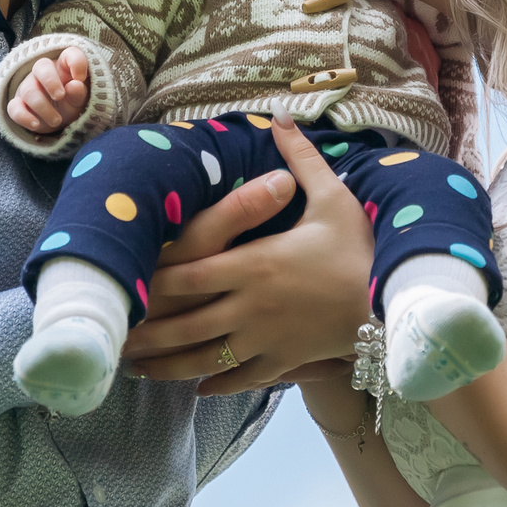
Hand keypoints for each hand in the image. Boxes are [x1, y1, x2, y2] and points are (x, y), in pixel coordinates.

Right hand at [6, 47, 91, 134]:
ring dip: (43, 108)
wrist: (58, 119)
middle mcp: (44, 73)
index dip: (76, 62)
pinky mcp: (18, 104)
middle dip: (50, 81)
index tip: (81, 78)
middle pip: (41, 66)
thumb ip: (79, 92)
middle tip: (60, 97)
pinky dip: (23, 117)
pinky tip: (36, 125)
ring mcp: (29, 87)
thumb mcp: (80, 99)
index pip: (70, 54)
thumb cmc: (71, 101)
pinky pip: (13, 107)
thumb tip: (75, 85)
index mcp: (64, 67)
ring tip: (56, 121)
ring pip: (28, 91)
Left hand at [121, 115, 373, 394]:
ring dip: (169, 367)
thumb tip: (280, 116)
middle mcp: (249, 306)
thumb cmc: (360, 249)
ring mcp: (265, 340)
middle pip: (185, 325)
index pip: (187, 277)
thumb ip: (300, 159)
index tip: (125, 290)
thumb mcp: (333, 198)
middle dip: (147, 335)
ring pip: (205, 359)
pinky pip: (243, 378)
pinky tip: (198, 389)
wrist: (394, 306)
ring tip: (138, 369)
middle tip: (112, 341)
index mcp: (253, 265)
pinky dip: (218, 384)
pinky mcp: (284, 362)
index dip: (152, 286)